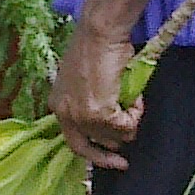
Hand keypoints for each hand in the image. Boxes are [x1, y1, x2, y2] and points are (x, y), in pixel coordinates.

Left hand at [50, 23, 141, 168]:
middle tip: (126, 151)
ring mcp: (81, 115)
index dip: (96, 155)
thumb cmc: (97, 50)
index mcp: (58, 104)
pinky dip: (136, 113)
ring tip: (132, 99)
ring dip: (129, 121)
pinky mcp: (98, 113)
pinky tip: (135, 96)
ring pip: (115, 137)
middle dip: (115, 145)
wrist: (99, 33)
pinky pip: (127, 126)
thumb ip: (91, 105)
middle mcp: (65, 113)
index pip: (74, 142)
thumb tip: (111, 128)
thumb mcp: (85, 83)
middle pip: (93, 147)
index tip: (116, 161)